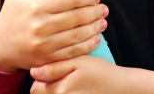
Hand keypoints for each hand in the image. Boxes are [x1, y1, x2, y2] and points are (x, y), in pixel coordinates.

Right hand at [0, 0, 108, 71]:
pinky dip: (87, 45)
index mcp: (36, 7)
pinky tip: (96, 38)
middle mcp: (40, 27)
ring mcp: (43, 45)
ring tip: (103, 21)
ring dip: (94, 28)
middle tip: (104, 8)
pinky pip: (72, 52)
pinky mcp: (46, 60)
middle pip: (76, 17)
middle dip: (94, 12)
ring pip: (77, 35)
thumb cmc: (13, 14)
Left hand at [30, 56, 153, 93]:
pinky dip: (64, 93)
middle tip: (64, 77)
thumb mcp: (80, 62)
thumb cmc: (101, 73)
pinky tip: (75, 90)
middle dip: (46, 86)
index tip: (56, 71)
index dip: (43, 77)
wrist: (120, 88)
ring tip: (70, 84)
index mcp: (60, 90)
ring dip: (54, 91)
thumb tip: (33, 71)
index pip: (35, 86)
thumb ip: (55, 66)